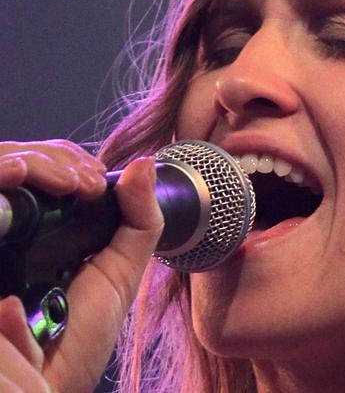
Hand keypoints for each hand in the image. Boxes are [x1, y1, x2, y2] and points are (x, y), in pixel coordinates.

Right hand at [0, 140, 163, 392]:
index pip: (38, 167)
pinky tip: (17, 175)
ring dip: (24, 164)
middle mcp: (6, 233)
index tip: (91, 177)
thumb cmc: (74, 340)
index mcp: (38, 230)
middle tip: (81, 183)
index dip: (61, 160)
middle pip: (10, 164)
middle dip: (47, 160)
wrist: (43, 388)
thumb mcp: (116, 276)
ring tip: (64, 183)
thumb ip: (136, 223)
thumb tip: (144, 166)